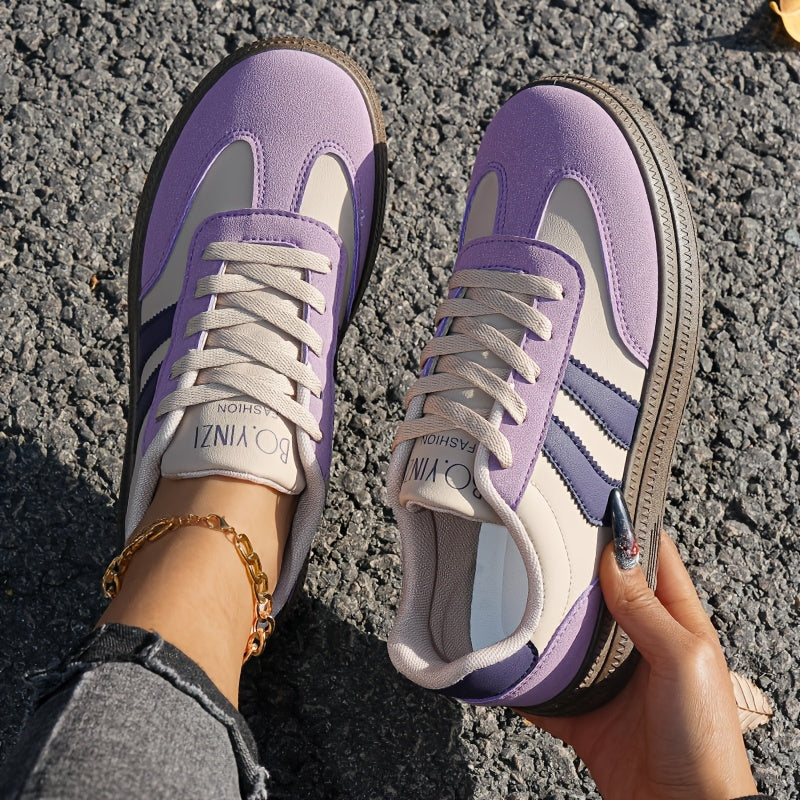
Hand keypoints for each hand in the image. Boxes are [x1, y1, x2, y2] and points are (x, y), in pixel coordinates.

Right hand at [519, 530, 757, 799]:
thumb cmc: (705, 744)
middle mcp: (641, 645)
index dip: (629, 527)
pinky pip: (545, 689)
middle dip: (574, 568)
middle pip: (601, 592)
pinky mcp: (584, 712)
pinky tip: (504, 663)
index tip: (595, 499)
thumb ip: (647, 607)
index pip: (653, 558)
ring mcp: (609, 679)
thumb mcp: (683, 660)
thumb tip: (617, 553)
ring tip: (514, 592)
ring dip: (544, 621)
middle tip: (539, 540)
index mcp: (676, 624)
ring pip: (568, 635)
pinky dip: (524, 679)